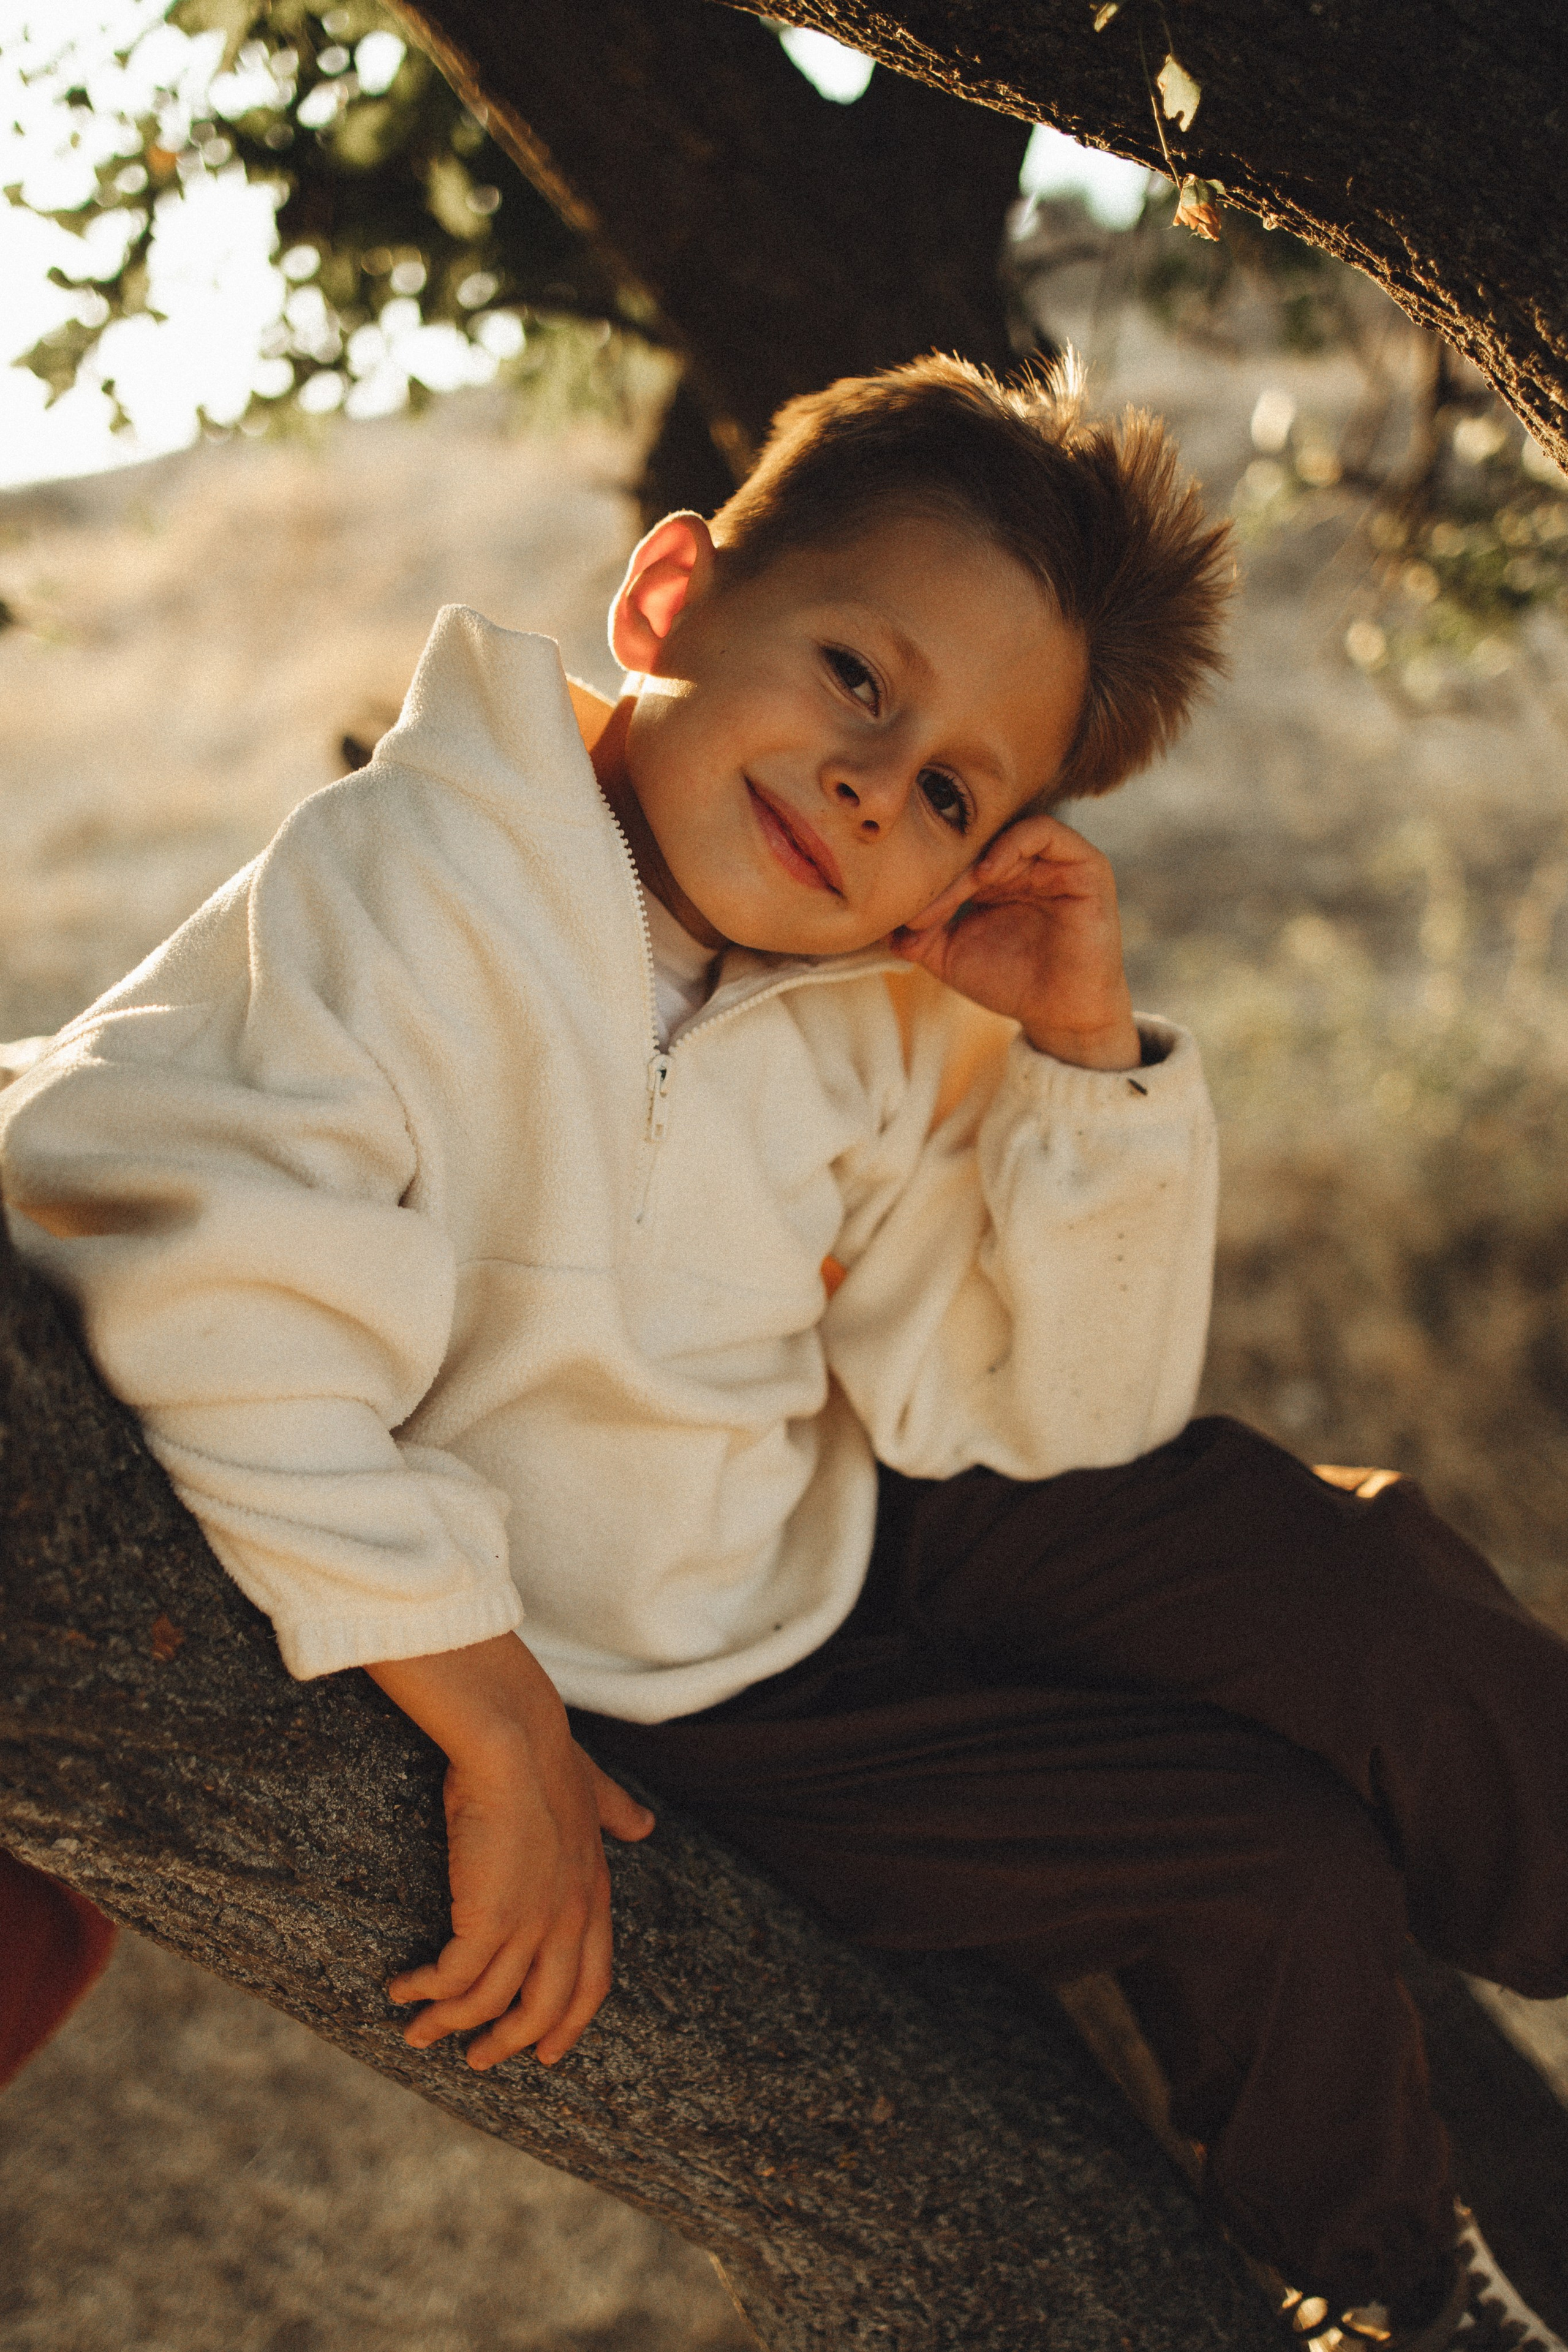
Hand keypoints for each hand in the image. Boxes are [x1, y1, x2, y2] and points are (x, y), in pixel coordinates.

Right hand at [366, 1633, 654, 2068]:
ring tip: (418, 2032)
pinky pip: (452, 1979)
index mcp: (595, 1894)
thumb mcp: (595, 1791)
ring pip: (490, 2002)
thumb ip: (617, 1811)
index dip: (568, 2022)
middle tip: (479, 2060)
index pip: (591, 1982)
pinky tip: (401, 1988)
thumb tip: (646, 1826)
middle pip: (546, 2008)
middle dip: (510, 2041)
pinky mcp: (486, 1920)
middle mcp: (569, 1920)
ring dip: (450, 2024)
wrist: (514, 1740)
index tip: (546, 2051)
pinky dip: (425, 1992)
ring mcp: (531, 1925)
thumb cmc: (547, 1754)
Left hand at [891, 809, 1140, 1070]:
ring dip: (973, 858)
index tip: (905, 914)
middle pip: (976, 843)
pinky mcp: (1085, 866)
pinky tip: (986, 874)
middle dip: (945, 873)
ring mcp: (1055, 862)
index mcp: (997, 878)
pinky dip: (1012, 845)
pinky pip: (1047, 833)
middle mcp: (1025, 864)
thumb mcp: (952, 955)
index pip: (956, 856)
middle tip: (922, 909)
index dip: (928, 878)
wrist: (1059, 1015)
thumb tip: (882, 924)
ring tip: (955, 891)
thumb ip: (919, 935)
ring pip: (1005, 834)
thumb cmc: (1011, 984)